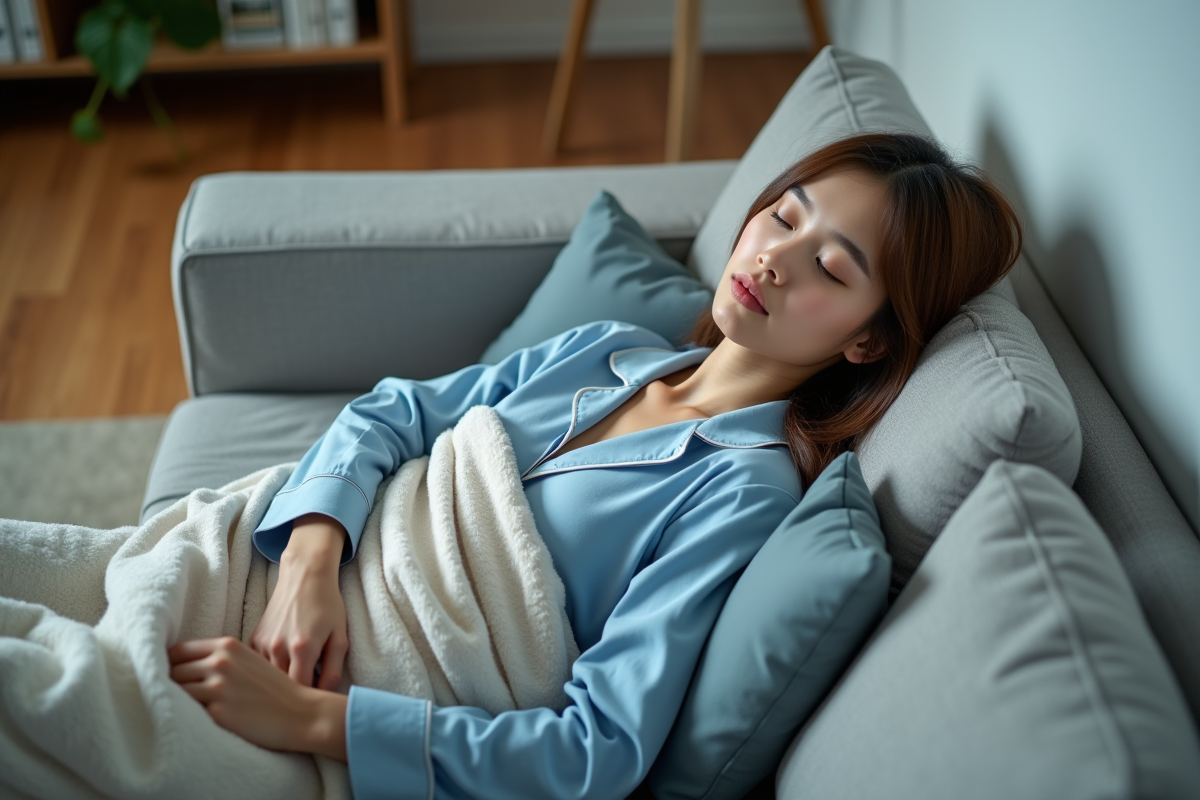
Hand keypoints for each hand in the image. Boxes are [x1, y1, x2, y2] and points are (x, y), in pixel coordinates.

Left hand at [168, 637, 346, 759]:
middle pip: (172, 670)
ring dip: (174, 701)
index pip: (178, 650)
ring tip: (178, 710)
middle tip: (170, 697)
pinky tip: (190, 720)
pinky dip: (183, 715)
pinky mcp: (217, 711)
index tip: (169, 677)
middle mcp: (220, 661)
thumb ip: (221, 659)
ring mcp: (217, 685)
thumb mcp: (249, 661)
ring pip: (175, 690)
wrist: (300, 713)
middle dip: (169, 684)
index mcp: (227, 645)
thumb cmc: (275, 689)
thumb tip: (186, 667)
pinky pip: (185, 711)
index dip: (170, 665)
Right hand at [250, 514, 348, 689]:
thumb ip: (333, 670)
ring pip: (267, 679)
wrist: (305, 577)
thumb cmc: (327, 606)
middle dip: (292, 696)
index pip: (300, 692)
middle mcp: (278, 648)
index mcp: (302, 649)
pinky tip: (281, 666)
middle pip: (281, 688)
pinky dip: (268, 671)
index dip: (308, 701)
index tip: (316, 703)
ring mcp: (262, 643)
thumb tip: (325, 697)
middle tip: (305, 694)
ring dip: (279, 684)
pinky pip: (258, 666)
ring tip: (293, 680)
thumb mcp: (340, 637)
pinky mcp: (253, 639)